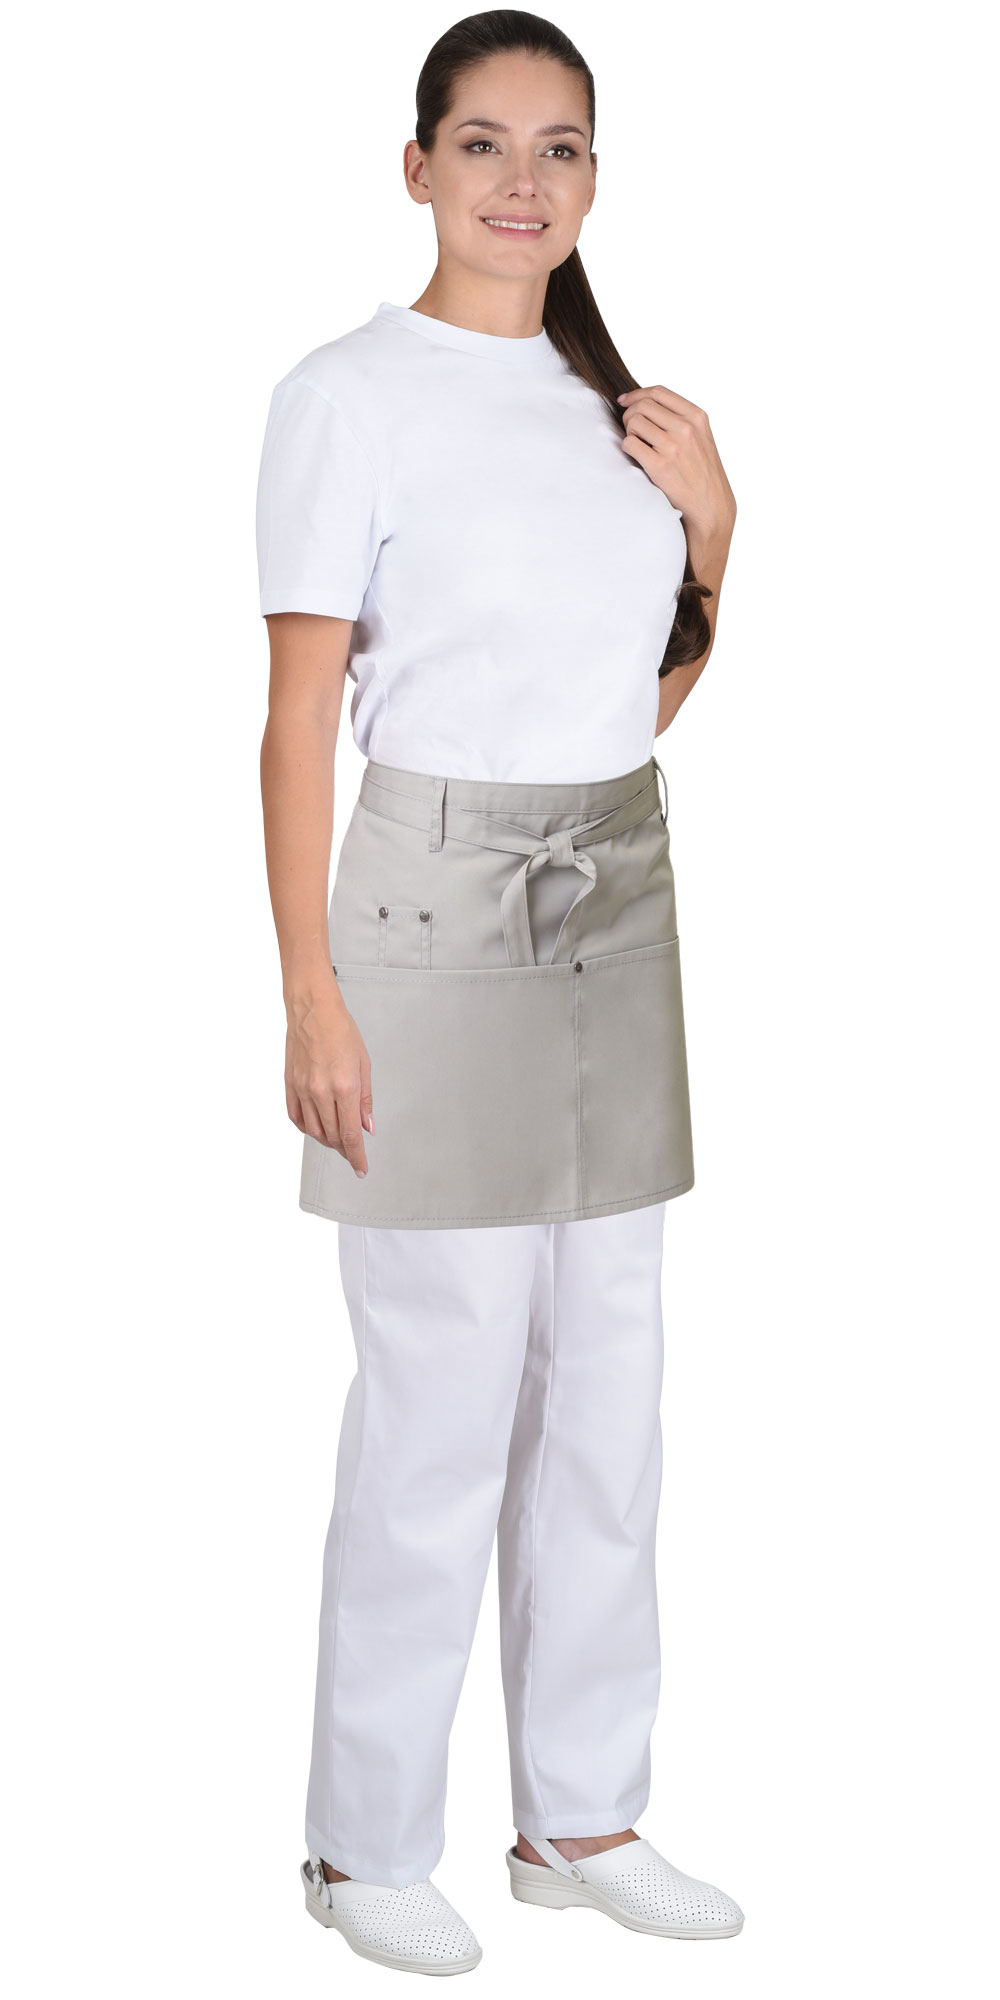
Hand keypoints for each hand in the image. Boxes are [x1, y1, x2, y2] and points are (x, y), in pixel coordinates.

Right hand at [285, 971, 372, 1176]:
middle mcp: (321, 1092)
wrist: (312, 1011)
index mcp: (344, 1087)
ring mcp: (302, 1090)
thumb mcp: (364, 1064)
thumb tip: (368, 1126)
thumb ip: (365, 1099)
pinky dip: (306, 1128)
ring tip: (337, 1140)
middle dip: (344, 1149)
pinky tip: (315, 1128)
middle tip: (353, 1152)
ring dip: (327, 1140)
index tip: (361, 1168)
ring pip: (313, 1131)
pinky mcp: (290, 1085)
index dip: (357, 1156)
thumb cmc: (340, 1030)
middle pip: (332, 1136)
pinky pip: (296, 1117)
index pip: (351, 1134)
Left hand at [616, 385, 735, 544]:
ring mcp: (673, 447)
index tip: (625, 401)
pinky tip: (636, 456)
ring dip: (629, 432)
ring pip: (634, 422)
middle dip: (629, 415)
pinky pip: (630, 444)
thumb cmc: (702, 472)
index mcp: (697, 417)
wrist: (711, 506)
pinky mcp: (660, 466)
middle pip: (642, 406)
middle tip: (630, 429)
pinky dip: (627, 448)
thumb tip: (644, 403)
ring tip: (637, 444)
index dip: (636, 394)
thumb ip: (680, 418)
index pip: (658, 392)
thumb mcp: (701, 436)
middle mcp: (686, 428)